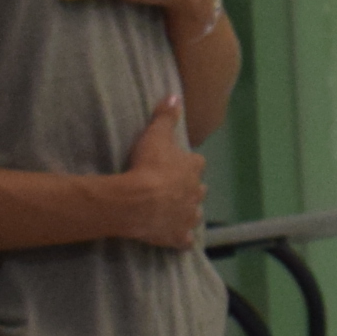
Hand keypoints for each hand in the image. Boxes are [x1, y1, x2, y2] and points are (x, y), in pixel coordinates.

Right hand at [112, 96, 204, 249]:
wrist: (140, 200)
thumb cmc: (148, 165)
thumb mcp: (156, 135)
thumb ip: (165, 116)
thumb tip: (175, 95)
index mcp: (193, 169)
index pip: (195, 164)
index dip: (186, 164)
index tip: (176, 165)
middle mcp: (196, 193)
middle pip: (197, 190)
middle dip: (188, 189)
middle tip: (172, 189)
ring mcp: (188, 216)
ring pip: (193, 214)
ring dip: (186, 213)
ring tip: (174, 212)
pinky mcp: (177, 236)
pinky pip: (184, 240)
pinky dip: (181, 240)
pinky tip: (177, 240)